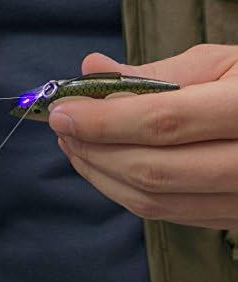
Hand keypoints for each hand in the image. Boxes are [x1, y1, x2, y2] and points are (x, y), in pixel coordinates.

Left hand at [49, 45, 237, 229]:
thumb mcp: (219, 64)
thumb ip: (153, 71)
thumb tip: (91, 68)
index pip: (161, 122)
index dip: (103, 120)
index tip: (61, 110)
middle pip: (151, 169)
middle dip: (93, 148)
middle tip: (62, 126)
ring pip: (153, 199)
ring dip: (100, 172)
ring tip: (74, 143)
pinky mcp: (228, 217)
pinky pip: (164, 212)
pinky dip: (122, 190)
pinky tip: (102, 164)